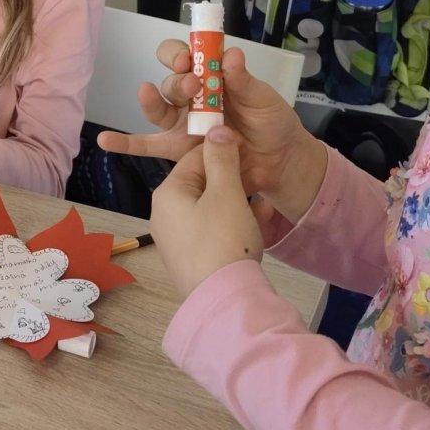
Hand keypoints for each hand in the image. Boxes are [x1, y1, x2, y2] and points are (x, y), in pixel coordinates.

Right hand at [97, 39, 327, 224]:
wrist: (279, 161)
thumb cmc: (271, 123)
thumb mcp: (263, 98)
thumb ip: (244, 80)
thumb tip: (231, 55)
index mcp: (209, 78)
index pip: (184, 56)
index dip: (179, 54)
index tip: (188, 60)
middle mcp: (190, 98)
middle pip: (169, 83)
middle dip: (176, 81)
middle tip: (192, 85)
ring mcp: (181, 124)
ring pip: (157, 110)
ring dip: (152, 101)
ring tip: (149, 95)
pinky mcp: (178, 149)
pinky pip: (147, 145)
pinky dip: (125, 142)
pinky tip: (106, 140)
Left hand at [150, 127, 264, 300]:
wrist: (224, 300)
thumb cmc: (223, 240)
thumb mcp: (226, 194)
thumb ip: (222, 160)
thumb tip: (216, 130)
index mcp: (167, 193)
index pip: (193, 158)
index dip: (222, 152)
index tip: (248, 152)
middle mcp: (165, 214)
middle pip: (202, 184)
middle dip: (234, 182)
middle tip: (259, 181)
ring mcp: (176, 238)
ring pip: (212, 208)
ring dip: (239, 204)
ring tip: (264, 207)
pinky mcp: (191, 258)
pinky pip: (214, 230)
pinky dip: (234, 225)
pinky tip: (259, 226)